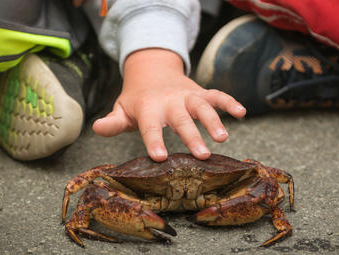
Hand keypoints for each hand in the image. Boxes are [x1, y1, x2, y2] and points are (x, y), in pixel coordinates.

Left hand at [92, 48, 245, 160]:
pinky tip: (241, 112)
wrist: (152, 70)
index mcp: (149, 108)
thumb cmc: (137, 99)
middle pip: (182, 120)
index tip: (160, 157)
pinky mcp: (201, 93)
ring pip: (203, 107)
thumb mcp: (122, 109)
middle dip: (193, 136)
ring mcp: (187, 96)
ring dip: (214, 121)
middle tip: (202, 155)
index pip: (151, 127)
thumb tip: (97, 127)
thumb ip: (113, 121)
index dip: (155, 141)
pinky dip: (229, 102)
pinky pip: (217, 95)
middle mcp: (170, 102)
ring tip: (223, 138)